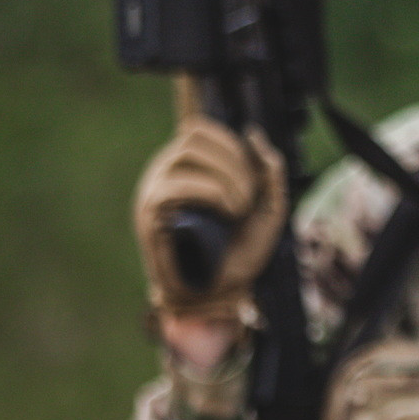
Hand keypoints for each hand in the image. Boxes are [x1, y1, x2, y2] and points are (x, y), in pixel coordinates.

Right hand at [134, 111, 286, 319]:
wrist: (222, 291)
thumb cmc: (241, 248)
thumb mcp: (269, 204)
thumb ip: (269, 168)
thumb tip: (253, 132)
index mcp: (190, 167)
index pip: (200, 128)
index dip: (231, 142)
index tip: (253, 175)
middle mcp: (166, 173)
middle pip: (193, 135)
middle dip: (234, 161)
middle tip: (249, 195)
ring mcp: (154, 193)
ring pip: (184, 155)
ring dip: (225, 178)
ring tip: (239, 208)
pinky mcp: (149, 217)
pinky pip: (173, 188)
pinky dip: (211, 194)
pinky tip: (227, 213)